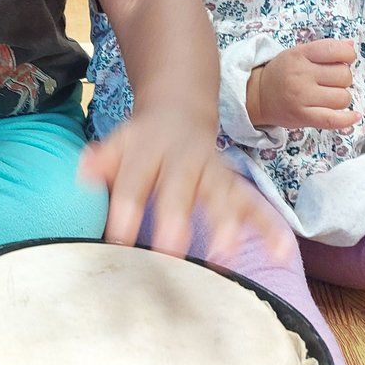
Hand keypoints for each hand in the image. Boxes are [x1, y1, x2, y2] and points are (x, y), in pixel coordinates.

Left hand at [80, 108, 288, 261]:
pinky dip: (270, 229)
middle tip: (171, 249)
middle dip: (176, 218)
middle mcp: (184, 162)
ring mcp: (213, 173)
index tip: (119, 238)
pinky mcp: (236, 186)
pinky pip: (256, 206)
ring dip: (225, 224)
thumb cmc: (141, 142)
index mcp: (148, 152)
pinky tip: (281, 253)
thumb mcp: (117, 143)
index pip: (134, 181)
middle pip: (180, 189)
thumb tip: (83, 171)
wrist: (178, 110)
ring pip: (222, 197)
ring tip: (225, 254)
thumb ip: (101, 160)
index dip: (127, 209)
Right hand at [246, 39, 358, 130]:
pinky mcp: (302, 116)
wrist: (257, 96)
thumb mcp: (298, 53)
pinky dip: (347, 120)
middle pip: (344, 75)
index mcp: (300, 55)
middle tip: (330, 81)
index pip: (336, 50)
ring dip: (341, 98)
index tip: (344, 60)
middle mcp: (301, 74)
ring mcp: (301, 96)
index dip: (348, 55)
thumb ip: (324, 49)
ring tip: (328, 96)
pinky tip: (353, 116)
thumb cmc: (282, 73)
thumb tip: (351, 45)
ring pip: (343, 97)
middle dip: (343, 78)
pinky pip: (333, 119)